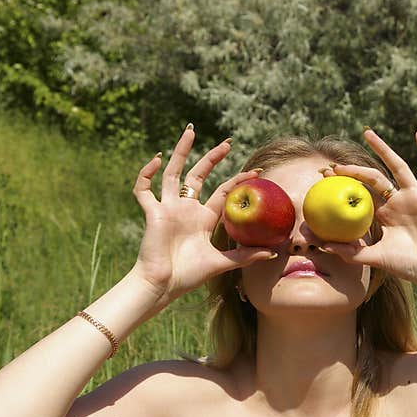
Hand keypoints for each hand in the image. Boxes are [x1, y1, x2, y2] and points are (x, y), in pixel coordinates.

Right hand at [130, 125, 276, 301]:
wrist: (163, 285)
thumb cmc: (189, 276)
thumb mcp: (221, 263)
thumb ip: (245, 256)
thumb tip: (273, 253)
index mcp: (203, 218)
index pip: (222, 192)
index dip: (237, 181)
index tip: (255, 172)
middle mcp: (186, 209)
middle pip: (198, 175)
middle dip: (212, 157)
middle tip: (227, 142)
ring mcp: (168, 208)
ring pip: (172, 173)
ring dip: (180, 152)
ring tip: (190, 131)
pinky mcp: (152, 212)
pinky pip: (144, 189)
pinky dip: (147, 173)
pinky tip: (156, 160)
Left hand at [319, 127, 416, 288]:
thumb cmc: (408, 266)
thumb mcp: (375, 258)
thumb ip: (351, 252)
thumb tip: (322, 245)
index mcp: (386, 214)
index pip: (362, 193)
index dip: (345, 184)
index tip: (325, 176)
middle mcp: (399, 202)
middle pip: (374, 177)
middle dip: (354, 170)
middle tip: (334, 164)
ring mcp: (416, 197)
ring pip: (398, 166)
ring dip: (383, 149)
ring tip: (367, 133)